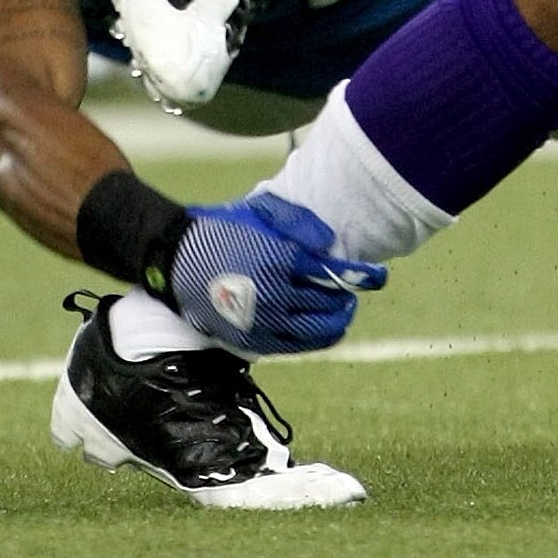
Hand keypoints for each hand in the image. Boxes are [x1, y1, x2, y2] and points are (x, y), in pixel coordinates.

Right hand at [168, 188, 385, 354]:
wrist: (179, 258)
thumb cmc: (226, 228)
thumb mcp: (264, 212)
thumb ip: (302, 224)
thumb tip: (332, 246)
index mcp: (280, 260)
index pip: (333, 273)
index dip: (362, 276)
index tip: (379, 277)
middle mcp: (274, 295)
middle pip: (328, 304)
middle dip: (347, 298)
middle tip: (354, 290)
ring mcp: (263, 321)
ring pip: (316, 330)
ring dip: (337, 321)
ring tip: (343, 310)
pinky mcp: (251, 340)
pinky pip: (295, 346)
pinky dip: (317, 340)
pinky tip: (326, 330)